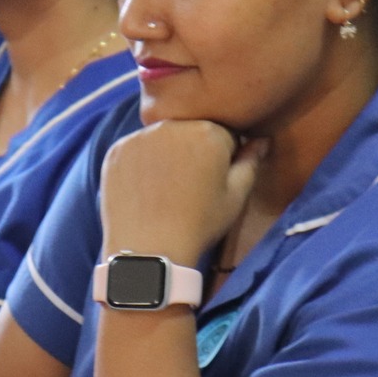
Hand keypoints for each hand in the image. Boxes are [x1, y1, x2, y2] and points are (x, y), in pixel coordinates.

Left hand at [99, 120, 263, 265]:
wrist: (149, 251)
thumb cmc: (199, 225)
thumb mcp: (236, 198)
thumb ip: (250, 163)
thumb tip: (261, 140)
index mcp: (209, 132)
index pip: (223, 133)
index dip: (222, 157)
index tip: (214, 180)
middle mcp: (173, 125)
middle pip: (189, 131)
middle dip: (193, 150)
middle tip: (189, 186)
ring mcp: (140, 136)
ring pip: (161, 138)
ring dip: (166, 154)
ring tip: (165, 189)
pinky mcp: (116, 151)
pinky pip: (135, 149)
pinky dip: (140, 163)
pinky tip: (145, 189)